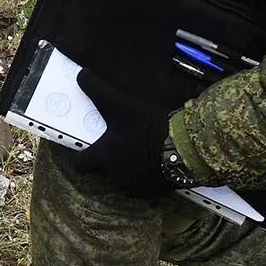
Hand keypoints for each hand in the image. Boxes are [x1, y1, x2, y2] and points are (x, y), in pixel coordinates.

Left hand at [62, 72, 176, 195]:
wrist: (185, 148)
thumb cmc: (146, 128)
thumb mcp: (119, 104)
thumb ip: (97, 90)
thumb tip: (81, 75)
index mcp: (103, 159)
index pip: (81, 165)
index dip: (82, 156)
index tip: (87, 146)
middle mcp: (116, 177)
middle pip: (105, 170)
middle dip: (109, 159)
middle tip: (118, 141)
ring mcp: (137, 186)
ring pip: (126, 177)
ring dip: (130, 166)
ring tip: (140, 148)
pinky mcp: (156, 191)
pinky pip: (147, 183)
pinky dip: (149, 173)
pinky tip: (157, 158)